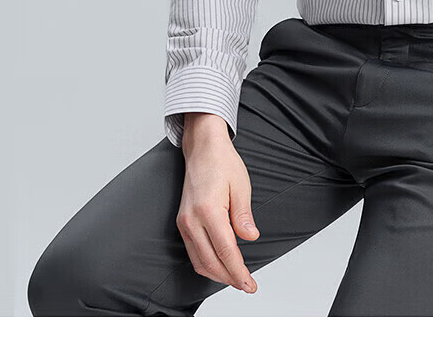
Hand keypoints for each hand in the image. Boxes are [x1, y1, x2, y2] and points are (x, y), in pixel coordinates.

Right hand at [176, 116, 259, 293]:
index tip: (250, 284)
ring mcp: (184, 222)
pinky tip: (220, 264)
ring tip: (236, 278)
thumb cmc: (223, 162)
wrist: (203, 148)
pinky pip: (192, 251)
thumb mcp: (241, 185)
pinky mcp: (181, 222)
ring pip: (198, 261)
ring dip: (217, 274)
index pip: (226, 251)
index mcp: (208, 210)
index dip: (239, 272)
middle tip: (246, 285)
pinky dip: (206, 263)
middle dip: (229, 278)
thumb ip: (244, 215)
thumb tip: (250, 238)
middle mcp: (191, 220)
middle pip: (210, 262)